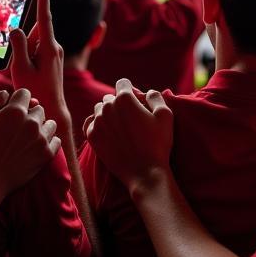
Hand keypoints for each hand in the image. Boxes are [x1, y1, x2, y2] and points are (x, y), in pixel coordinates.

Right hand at [0, 88, 59, 208]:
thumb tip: (6, 94)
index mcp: (15, 111)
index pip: (24, 93)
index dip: (16, 100)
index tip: (9, 111)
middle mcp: (32, 123)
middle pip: (38, 108)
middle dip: (29, 113)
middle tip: (15, 126)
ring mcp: (41, 139)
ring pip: (50, 123)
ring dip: (41, 126)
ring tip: (28, 135)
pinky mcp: (46, 155)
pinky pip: (56, 140)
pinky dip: (48, 140)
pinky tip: (36, 145)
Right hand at [10, 0, 69, 128]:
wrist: (51, 108)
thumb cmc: (35, 90)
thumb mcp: (21, 68)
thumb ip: (18, 46)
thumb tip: (16, 29)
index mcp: (49, 47)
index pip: (45, 17)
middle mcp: (55, 47)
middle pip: (34, 33)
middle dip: (24, 44)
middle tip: (22, 67)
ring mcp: (56, 53)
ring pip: (34, 43)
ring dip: (26, 53)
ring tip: (27, 74)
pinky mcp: (54, 58)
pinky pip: (37, 51)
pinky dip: (29, 59)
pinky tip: (30, 75)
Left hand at [86, 79, 173, 196]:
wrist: (144, 173)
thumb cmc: (158, 143)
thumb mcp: (165, 114)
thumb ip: (155, 96)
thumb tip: (146, 91)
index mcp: (124, 98)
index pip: (123, 83)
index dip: (131, 90)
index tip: (136, 100)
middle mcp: (107, 107)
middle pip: (110, 97)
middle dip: (119, 103)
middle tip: (130, 117)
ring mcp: (97, 122)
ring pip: (99, 109)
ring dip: (108, 113)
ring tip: (120, 126)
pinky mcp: (91, 136)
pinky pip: (90, 123)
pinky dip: (98, 124)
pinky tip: (107, 131)